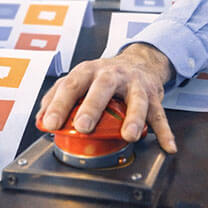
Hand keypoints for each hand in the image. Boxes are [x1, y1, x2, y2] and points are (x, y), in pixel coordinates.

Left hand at [37, 43, 177, 153]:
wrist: (139, 61)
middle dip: (92, 107)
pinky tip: (167, 145)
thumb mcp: (78, 79)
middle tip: (84, 126)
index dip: (59, 104)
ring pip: (136, 99)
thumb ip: (57, 97)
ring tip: (128, 136)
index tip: (50, 123)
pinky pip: (160, 114)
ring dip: (133, 118)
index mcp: (88, 71)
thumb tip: (40, 119)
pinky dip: (164, 131)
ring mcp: (134, 84)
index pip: (70, 85)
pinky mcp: (153, 95)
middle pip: (103, 87)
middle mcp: (111, 75)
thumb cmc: (103, 76)